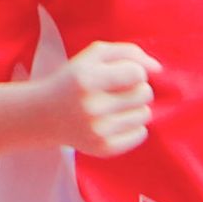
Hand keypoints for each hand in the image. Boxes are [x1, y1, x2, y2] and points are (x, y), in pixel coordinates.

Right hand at [55, 41, 158, 155]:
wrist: (43, 116)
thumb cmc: (73, 80)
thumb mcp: (93, 56)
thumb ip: (128, 52)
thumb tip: (159, 68)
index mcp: (86, 79)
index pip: (138, 73)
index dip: (133, 72)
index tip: (119, 75)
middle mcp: (91, 106)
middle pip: (145, 94)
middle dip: (137, 89)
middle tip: (118, 92)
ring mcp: (97, 131)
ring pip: (145, 114)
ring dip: (134, 108)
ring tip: (114, 107)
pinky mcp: (103, 148)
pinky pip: (141, 134)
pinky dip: (132, 127)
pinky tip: (113, 123)